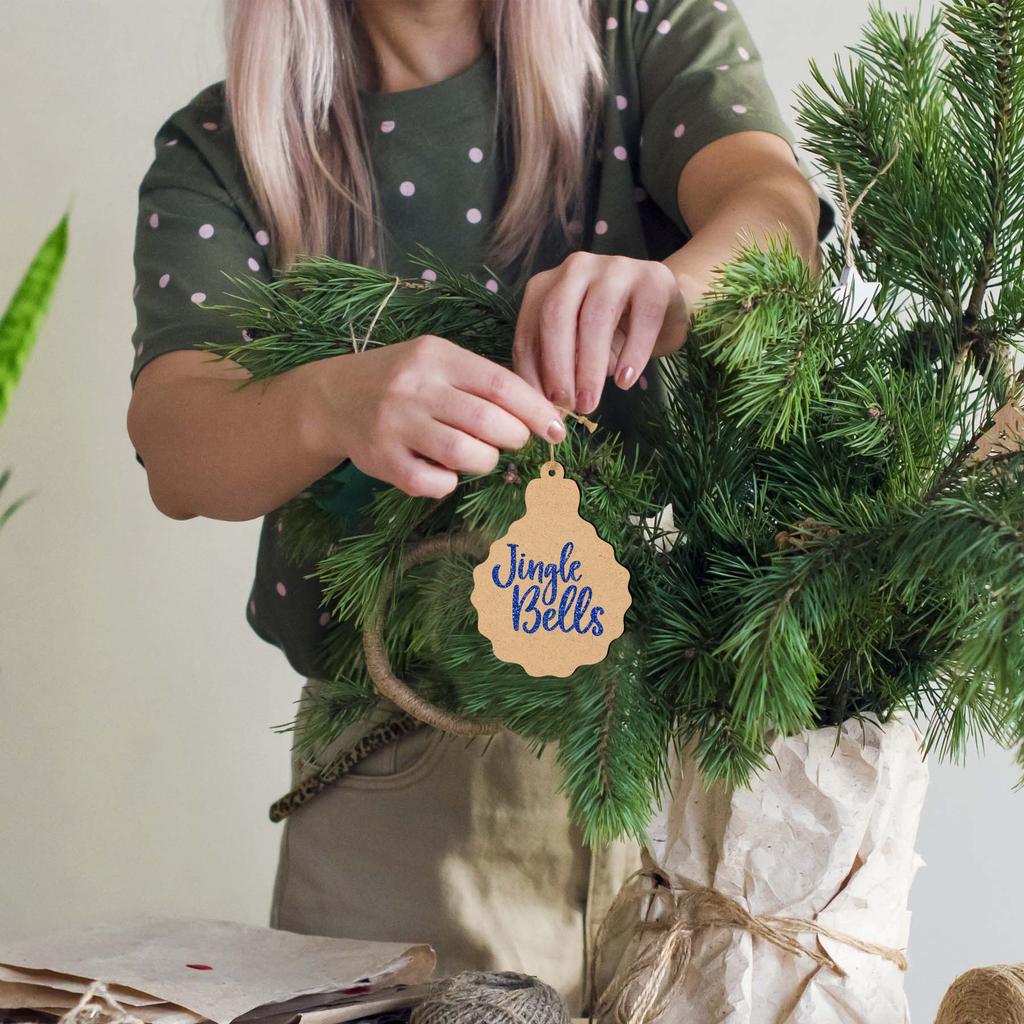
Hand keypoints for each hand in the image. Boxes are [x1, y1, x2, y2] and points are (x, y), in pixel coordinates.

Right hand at [315, 335, 565, 498]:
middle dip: (514, 437)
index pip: (500, 384)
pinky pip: (433, 484)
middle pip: (487, 420)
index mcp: (436, 357)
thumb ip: (483, 381)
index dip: (536, 409)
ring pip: (463, 454)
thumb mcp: (439, 362)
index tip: (556, 428)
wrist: (335, 398)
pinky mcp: (382, 460)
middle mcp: (415, 388)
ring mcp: (396, 425)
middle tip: (514, 440)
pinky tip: (445, 471)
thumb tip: (540, 411)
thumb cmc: (404, 380)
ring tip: (482, 455)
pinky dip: (449, 483)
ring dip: (486, 461)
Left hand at [512, 252, 688, 414]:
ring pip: (596, 317)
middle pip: (556, 316)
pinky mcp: (653, 278)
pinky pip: (642, 318)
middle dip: (557, 367)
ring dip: (590, 367)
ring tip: (590, 402)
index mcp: (546, 286)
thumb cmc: (611, 333)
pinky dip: (632, 353)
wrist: (663, 307)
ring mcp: (615, 268)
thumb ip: (555, 371)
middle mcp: (575, 269)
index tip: (540, 408)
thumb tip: (544, 411)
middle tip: (566, 405)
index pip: (528, 331)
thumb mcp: (575, 352)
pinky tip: (625, 381)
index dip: (531, 373)